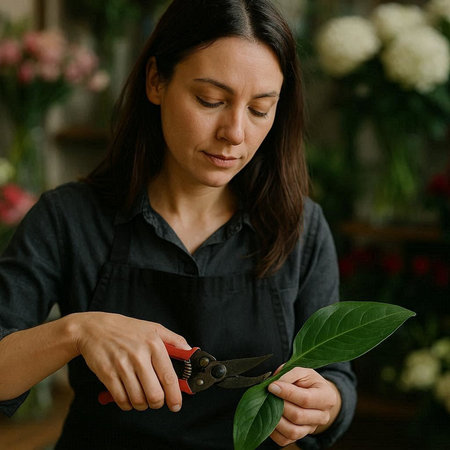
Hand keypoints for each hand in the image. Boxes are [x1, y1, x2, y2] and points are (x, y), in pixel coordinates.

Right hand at [69, 312, 189, 412]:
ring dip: (142, 405)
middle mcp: (139, 355)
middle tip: (157, 401)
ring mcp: (122, 366)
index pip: (169, 377)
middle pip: (154, 394)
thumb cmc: (127, 329)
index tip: (176, 404)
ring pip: (138, 399)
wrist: (95, 329)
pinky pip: (121, 399)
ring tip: (143, 398)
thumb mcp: (154, 328)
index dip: (175, 395)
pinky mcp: (107, 374)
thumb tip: (190, 351)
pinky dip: (127, 404)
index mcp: (154, 344)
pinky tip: (129, 398)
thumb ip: (175, 340)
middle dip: (158, 403)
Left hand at [267, 367, 340, 446]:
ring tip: (268, 405)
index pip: (305, 399)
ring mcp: (312, 429)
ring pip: (292, 431)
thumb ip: (290, 375)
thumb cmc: (308, 381)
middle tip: (268, 394)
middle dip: (279, 405)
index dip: (287, 393)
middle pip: (298, 416)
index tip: (272, 386)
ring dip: (275, 418)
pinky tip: (269, 416)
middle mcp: (323, 416)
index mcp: (327, 397)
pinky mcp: (301, 436)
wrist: (315, 394)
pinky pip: (285, 440)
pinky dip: (273, 431)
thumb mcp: (303, 372)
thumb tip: (275, 385)